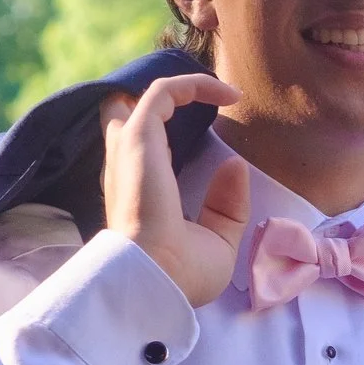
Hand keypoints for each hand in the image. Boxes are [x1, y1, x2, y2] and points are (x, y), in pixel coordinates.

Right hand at [100, 74, 248, 306]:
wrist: (156, 280)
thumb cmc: (181, 273)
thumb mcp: (216, 240)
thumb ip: (226, 204)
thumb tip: (235, 164)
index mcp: (140, 190)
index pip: (139, 144)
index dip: (167, 126)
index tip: (212, 125)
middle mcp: (129, 165)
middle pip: (128, 112)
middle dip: (162, 98)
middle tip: (202, 97)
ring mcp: (130, 150)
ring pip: (146, 96)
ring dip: (186, 87)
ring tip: (223, 91)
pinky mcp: (139, 137)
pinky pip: (163, 91)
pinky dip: (194, 84)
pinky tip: (229, 94)